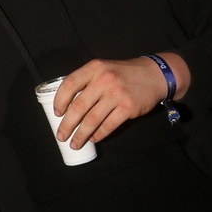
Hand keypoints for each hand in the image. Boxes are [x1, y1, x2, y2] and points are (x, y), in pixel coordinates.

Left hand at [53, 54, 188, 147]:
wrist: (154, 75)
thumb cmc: (123, 75)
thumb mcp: (103, 69)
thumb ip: (86, 82)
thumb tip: (67, 107)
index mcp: (94, 68)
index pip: (70, 84)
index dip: (60, 100)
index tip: (57, 113)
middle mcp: (104, 79)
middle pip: (79, 106)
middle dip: (67, 125)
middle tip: (61, 136)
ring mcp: (117, 94)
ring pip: (92, 120)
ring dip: (81, 135)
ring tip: (74, 143)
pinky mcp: (128, 107)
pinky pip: (108, 125)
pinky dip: (98, 135)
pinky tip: (93, 139)